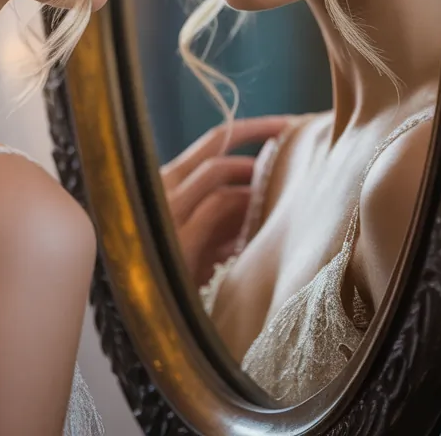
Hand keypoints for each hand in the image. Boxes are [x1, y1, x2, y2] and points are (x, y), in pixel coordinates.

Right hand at [160, 115, 293, 287]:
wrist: (143, 316)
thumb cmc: (172, 278)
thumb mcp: (199, 239)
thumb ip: (222, 216)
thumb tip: (259, 196)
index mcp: (166, 181)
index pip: (211, 142)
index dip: (249, 129)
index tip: (285, 124)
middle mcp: (162, 186)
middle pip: (216, 147)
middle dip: (259, 135)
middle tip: (296, 134)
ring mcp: (166, 209)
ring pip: (217, 174)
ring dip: (253, 176)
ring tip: (287, 182)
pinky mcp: (176, 235)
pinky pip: (216, 206)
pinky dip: (242, 206)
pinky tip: (266, 218)